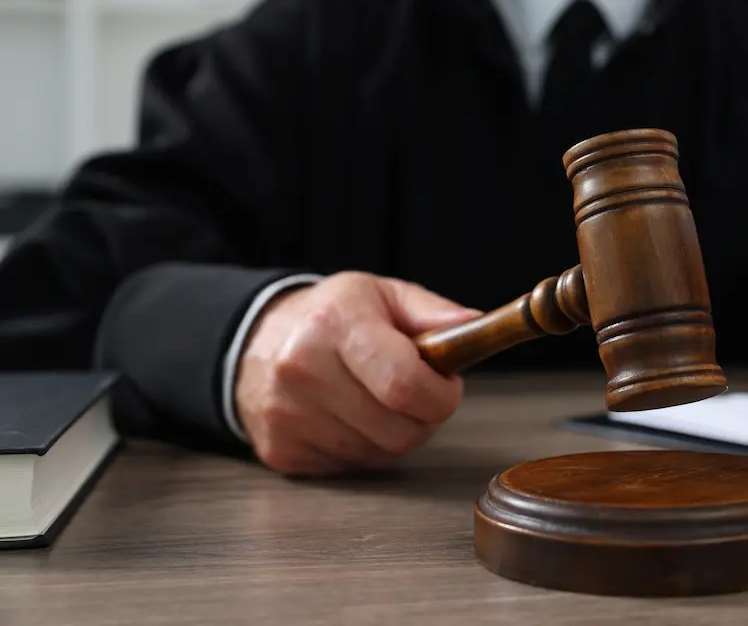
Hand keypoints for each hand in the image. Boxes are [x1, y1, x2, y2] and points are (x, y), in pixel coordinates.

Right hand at [234, 272, 480, 475]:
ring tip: (380, 400)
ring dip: (395, 434)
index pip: (405, 384)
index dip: (441, 395)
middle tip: (417, 393)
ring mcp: (287, 414)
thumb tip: (475, 327)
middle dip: (425, 417)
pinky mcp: (280, 450)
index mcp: (336, 322)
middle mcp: (303, 368)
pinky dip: (364, 448)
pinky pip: (353, 467)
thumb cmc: (333, 317)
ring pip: (381, 454)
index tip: (446, 386)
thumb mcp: (383, 295)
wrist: (256, 342)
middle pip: (400, 430)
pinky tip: (352, 418)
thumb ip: (434, 312)